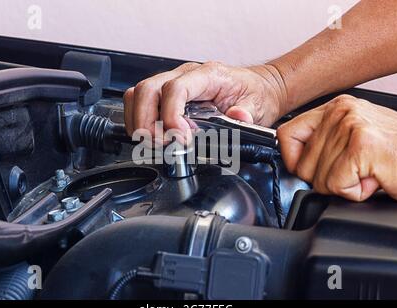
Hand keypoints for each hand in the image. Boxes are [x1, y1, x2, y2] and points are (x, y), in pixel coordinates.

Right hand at [124, 62, 287, 139]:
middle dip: (145, 121)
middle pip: (147, 89)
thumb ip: (246, 113)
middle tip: (156, 144)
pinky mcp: (169, 95)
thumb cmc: (254, 94)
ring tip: (151, 142)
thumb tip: (237, 117)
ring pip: (139, 94)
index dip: (170, 115)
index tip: (179, 137)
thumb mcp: (257, 105)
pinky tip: (152, 135)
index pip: (175, 89)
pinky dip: (140, 120)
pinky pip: (143, 101)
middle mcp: (186, 75)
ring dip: (138, 121)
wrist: (258, 88)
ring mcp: (174, 83)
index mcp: (207, 75)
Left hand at [277, 95, 396, 202]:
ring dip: (346, 186)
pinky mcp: (362, 146)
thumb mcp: (355, 142)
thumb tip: (294, 163)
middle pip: (301, 164)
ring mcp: (351, 126)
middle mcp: (342, 111)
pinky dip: (356, 193)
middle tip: (358, 171)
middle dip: (327, 179)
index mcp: (337, 108)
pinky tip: (375, 180)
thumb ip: (324, 145)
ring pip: (318, 179)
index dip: (294, 161)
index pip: (287, 135)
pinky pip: (336, 186)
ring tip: (370, 173)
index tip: (312, 170)